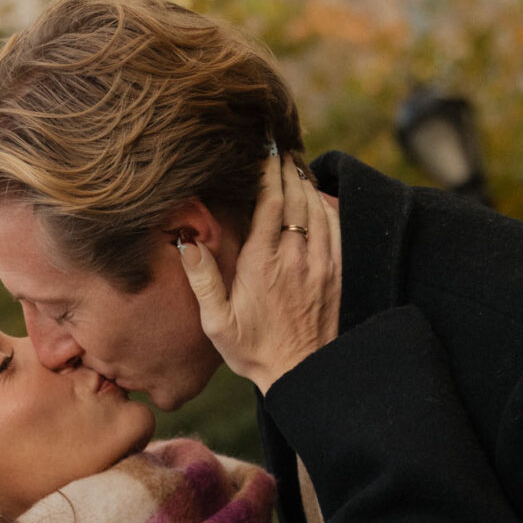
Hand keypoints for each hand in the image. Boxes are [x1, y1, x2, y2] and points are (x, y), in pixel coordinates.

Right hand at [177, 148, 341, 391]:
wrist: (302, 374)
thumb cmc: (253, 350)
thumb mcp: (216, 322)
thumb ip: (202, 279)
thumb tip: (186, 241)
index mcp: (261, 264)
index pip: (269, 204)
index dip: (268, 173)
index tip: (263, 151)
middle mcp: (294, 258)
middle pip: (295, 198)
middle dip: (287, 169)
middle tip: (280, 148)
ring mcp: (319, 264)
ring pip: (316, 209)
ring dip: (306, 183)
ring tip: (295, 165)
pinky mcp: (335, 273)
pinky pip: (335, 228)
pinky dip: (326, 206)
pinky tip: (317, 197)